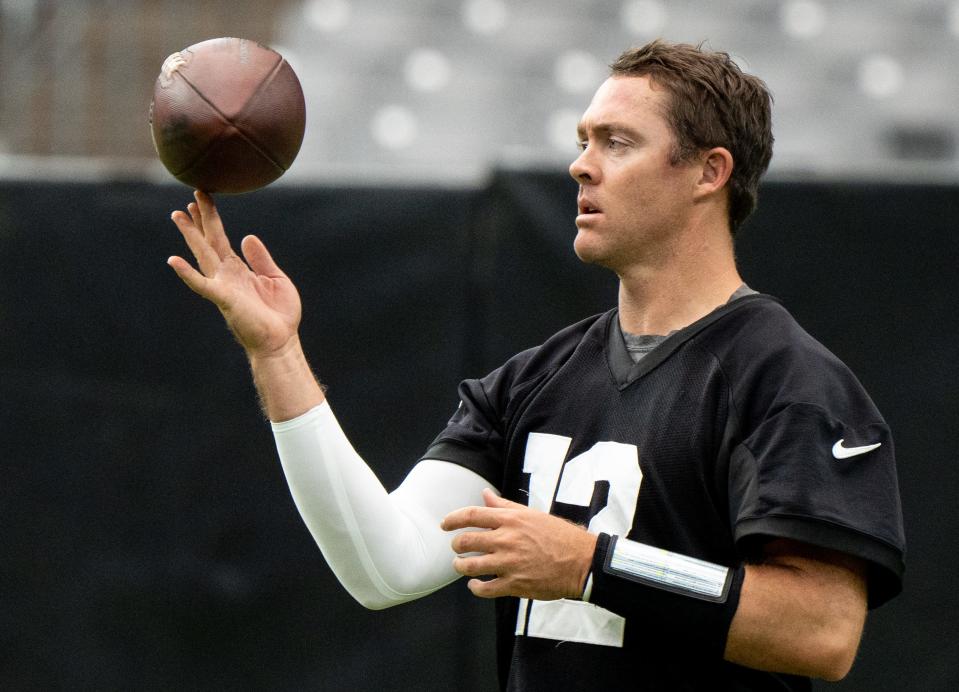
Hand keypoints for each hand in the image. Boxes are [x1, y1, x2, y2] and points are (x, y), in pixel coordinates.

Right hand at [168, 191, 301, 357]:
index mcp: (238, 269)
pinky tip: (173, 261)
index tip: (203, 198)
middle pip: (209, 242)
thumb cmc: (279, 314)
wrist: (281, 341)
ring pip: (203, 255)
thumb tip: (247, 237)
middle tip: (189, 197)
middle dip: (199, 220)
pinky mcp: (224, 299)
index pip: (220, 239)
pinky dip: (187, 273)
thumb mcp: (275, 278)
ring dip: (191, 236)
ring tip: (178, 215)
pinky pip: (202, 285)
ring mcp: (223, 286)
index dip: (212, 219)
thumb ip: (260, 258)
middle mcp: (226, 275)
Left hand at [441, 489, 596, 600]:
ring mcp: (509, 563)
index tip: (444, 524)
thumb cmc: (558, 535)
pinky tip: (475, 585)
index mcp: (511, 520)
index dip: (452, 519)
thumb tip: (484, 494)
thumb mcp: (532, 514)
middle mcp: (507, 540)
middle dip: (456, 545)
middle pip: (466, 541)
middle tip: (456, 548)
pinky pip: (485, 589)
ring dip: (460, 566)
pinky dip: (475, 588)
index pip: (471, 515)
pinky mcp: (514, 584)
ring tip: (461, 565)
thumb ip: (505, 506)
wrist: (581, 562)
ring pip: (470, 566)